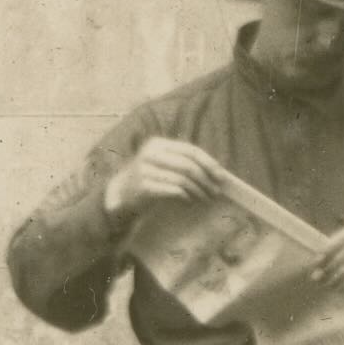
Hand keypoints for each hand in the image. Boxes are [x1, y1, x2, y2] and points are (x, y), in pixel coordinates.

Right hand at [107, 135, 230, 217]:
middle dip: (206, 179)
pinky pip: (172, 190)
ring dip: (198, 190)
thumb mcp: (164, 163)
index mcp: (158, 144)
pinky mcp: (143, 186)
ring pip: (182, 179)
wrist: (121, 193)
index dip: (209, 163)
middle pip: (188, 165)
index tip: (222, 176)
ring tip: (205, 198)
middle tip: (216, 191)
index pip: (190, 150)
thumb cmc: (150, 178)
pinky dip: (185, 195)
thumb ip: (184, 161)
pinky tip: (189, 200)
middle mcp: (150, 153)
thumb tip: (217, 171)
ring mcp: (145, 169)